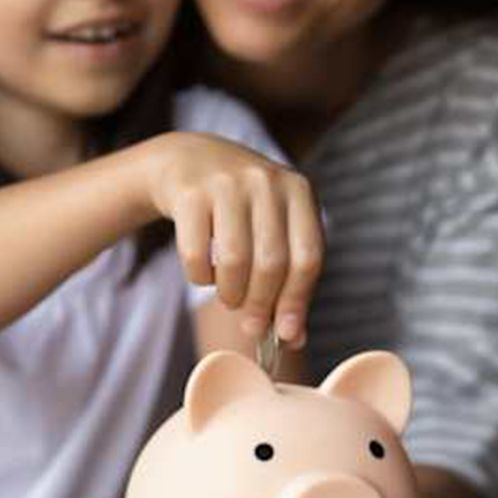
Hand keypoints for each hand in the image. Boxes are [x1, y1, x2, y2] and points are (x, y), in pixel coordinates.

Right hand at [144, 132, 323, 348]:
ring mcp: (226, 183)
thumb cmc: (242, 207)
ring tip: (230, 297)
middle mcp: (266, 182)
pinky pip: (196, 255)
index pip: (308, 256)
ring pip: (234, 261)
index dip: (298, 300)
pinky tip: (204, 274)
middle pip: (271, 263)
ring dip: (231, 294)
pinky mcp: (190, 193)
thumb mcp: (274, 228)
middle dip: (261, 305)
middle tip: (252, 325)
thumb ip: (289, 277)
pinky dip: (200, 277)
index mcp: (299, 190)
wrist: (190, 160)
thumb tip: (294, 338)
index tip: (286, 333)